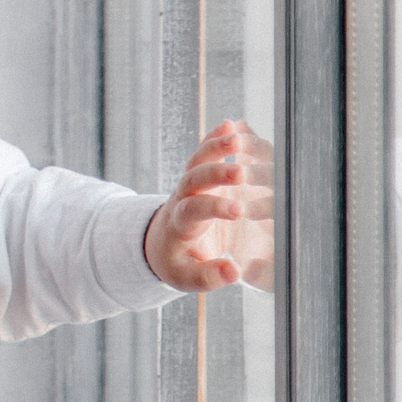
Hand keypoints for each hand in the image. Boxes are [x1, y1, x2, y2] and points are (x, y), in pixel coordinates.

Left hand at [146, 120, 271, 290]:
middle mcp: (183, 196)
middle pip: (195, 179)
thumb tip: (234, 272)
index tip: (238, 212)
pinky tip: (233, 124)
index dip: (215, 208)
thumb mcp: (186, 277)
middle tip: (241, 173)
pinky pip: (204, 151)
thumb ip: (208, 276)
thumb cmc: (178, 261)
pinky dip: (216, 137)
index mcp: (180, 223)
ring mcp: (190, 181)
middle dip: (217, 174)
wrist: (160, 241)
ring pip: (198, 159)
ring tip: (238, 138)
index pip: (195, 210)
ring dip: (217, 147)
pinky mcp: (199, 173)